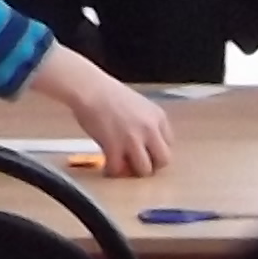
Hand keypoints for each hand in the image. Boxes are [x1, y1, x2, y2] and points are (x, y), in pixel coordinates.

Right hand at [30, 44, 175, 177]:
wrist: (88, 88)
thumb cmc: (106, 93)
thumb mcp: (137, 106)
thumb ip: (145, 124)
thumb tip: (142, 146)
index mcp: (158, 116)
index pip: (168, 144)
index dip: (155, 151)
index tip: (145, 153)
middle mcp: (150, 128)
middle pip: (163, 160)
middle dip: (150, 164)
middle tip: (136, 164)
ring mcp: (133, 138)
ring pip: (144, 169)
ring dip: (132, 171)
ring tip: (121, 166)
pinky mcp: (114, 146)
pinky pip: (118, 169)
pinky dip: (112, 170)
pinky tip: (106, 167)